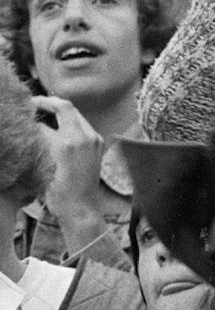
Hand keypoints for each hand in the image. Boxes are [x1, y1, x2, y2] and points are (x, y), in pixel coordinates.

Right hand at [32, 96, 104, 212]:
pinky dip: (70, 120)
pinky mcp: (98, 143)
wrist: (81, 207)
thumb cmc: (56, 193)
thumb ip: (37, 146)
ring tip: (43, 110)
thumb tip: (30, 129)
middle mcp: (83, 137)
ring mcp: (94, 139)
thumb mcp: (40, 169)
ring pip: (76, 114)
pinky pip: (83, 124)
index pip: (43, 123)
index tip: (21, 115)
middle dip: (47, 102)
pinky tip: (57, 124)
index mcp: (66, 145)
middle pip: (65, 107)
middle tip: (32, 103)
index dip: (30, 118)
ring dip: (60, 109)